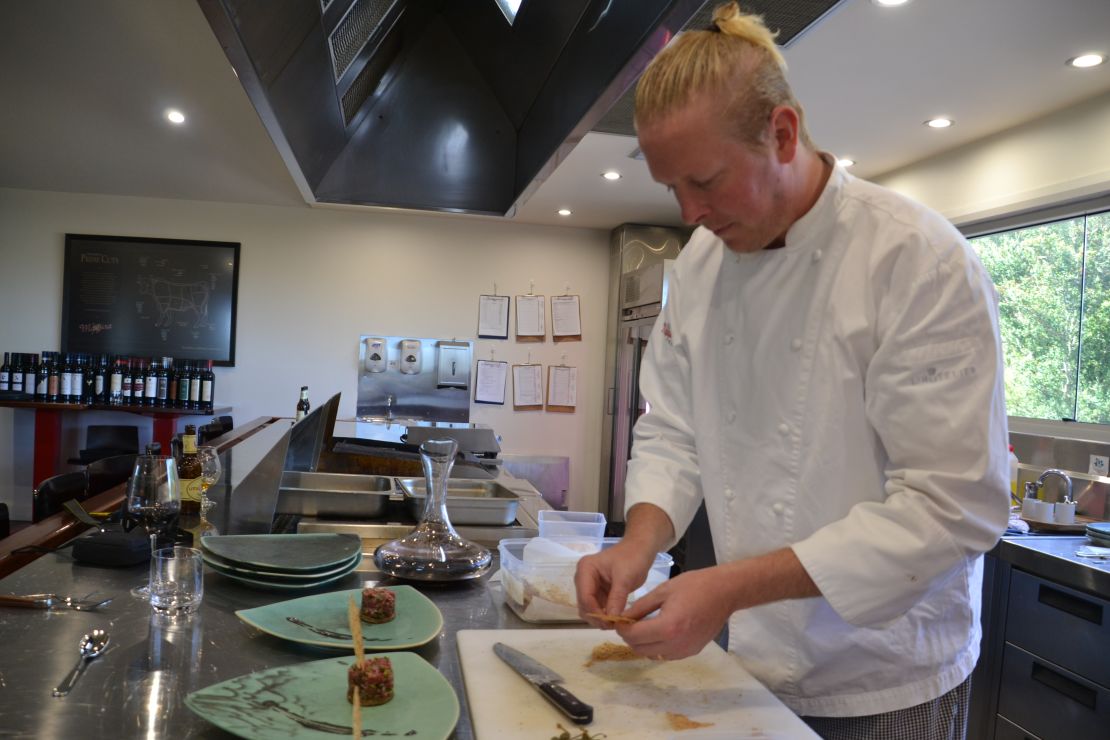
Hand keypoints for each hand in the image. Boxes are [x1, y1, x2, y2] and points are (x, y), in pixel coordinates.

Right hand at [574, 539, 656, 627]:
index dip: (596, 612)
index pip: (585, 596)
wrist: (640, 549)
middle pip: (584, 605)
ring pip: (589, 609)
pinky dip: (605, 615)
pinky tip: (617, 618)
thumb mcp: (625, 578)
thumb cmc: (633, 558)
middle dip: (597, 617)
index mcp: (585, 569)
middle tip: (614, 625)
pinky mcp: (598, 592)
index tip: (611, 623)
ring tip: (617, 623)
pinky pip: (597, 608)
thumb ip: (617, 598)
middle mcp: (583, 578)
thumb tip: (611, 619)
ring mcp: (590, 585)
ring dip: (600, 618)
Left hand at [613, 566, 734, 659]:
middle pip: (640, 649)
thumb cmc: (694, 586)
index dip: (622, 629)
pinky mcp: (692, 652)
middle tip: (629, 623)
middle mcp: (676, 644)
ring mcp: (685, 651)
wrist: (724, 592)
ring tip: (644, 627)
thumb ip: (640, 607)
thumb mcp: (662, 591)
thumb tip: (622, 618)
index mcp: (667, 627)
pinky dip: (657, 647)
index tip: (619, 620)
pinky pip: (667, 655)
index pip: (634, 636)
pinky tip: (660, 632)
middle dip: (630, 637)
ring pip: (652, 655)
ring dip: (643, 644)